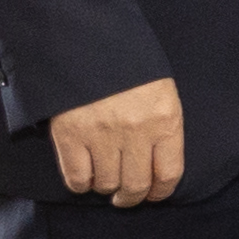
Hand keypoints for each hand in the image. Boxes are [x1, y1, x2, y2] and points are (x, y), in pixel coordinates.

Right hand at [51, 78, 184, 206]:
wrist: (86, 40)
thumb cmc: (130, 66)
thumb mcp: (160, 91)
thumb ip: (162, 125)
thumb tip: (157, 163)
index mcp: (165, 119)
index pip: (169, 173)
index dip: (161, 192)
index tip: (154, 195)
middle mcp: (135, 132)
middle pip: (136, 185)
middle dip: (132, 197)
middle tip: (127, 197)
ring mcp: (101, 135)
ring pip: (107, 184)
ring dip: (107, 189)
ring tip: (106, 183)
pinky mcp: (69, 135)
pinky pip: (77, 176)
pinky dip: (82, 184)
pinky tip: (86, 178)